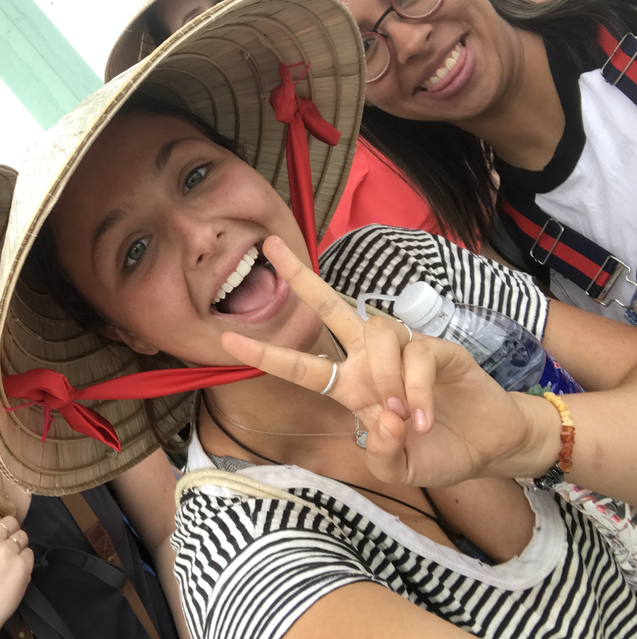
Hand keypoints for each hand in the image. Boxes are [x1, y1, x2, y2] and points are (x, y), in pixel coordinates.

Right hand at [0, 506, 32, 635]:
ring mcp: (6, 552)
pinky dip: (23, 560)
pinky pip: (29, 552)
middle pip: (10, 521)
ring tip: (8, 559)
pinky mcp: (21, 565)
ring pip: (22, 535)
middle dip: (8, 532)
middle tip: (2, 546)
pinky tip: (13, 570)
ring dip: (18, 545)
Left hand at [221, 236, 558, 487]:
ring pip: (377, 333)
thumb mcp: (399, 468)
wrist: (488, 445)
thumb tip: (383, 424)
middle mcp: (370, 359)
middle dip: (300, 277)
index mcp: (350, 386)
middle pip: (329, 307)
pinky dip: (417, 391)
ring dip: (384, 376)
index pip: (301, 364)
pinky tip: (423, 419)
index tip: (226, 339)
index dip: (265, 353)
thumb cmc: (435, 451)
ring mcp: (404, 349)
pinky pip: (417, 356)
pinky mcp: (437, 347)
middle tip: (269, 246)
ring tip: (400, 416)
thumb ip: (382, 456)